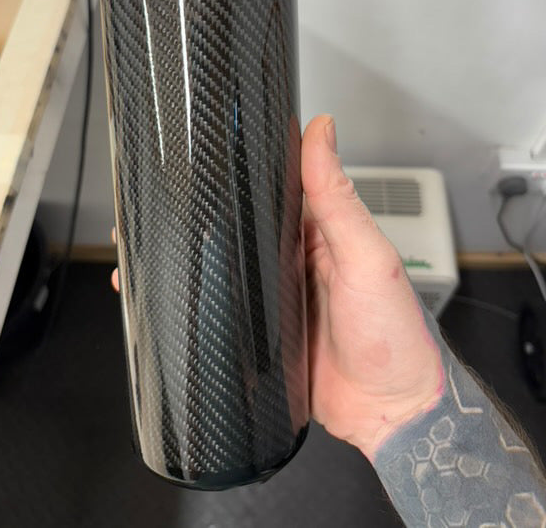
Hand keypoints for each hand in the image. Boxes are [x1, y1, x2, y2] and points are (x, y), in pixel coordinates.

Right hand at [110, 115, 444, 462]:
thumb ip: (338, 199)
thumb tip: (322, 132)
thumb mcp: (367, 257)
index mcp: (320, 231)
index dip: (247, 166)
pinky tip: (177, 295)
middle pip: (242, 226)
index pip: (276, 185)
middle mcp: (294, 259)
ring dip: (196, 257)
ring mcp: (276, 296)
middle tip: (164, 199)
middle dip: (205, 214)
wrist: (389, 412)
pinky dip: (202, 301)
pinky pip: (226, 309)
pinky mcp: (262, 332)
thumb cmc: (394, 334)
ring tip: (152, 242)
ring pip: (226, 266)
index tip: (213, 144)